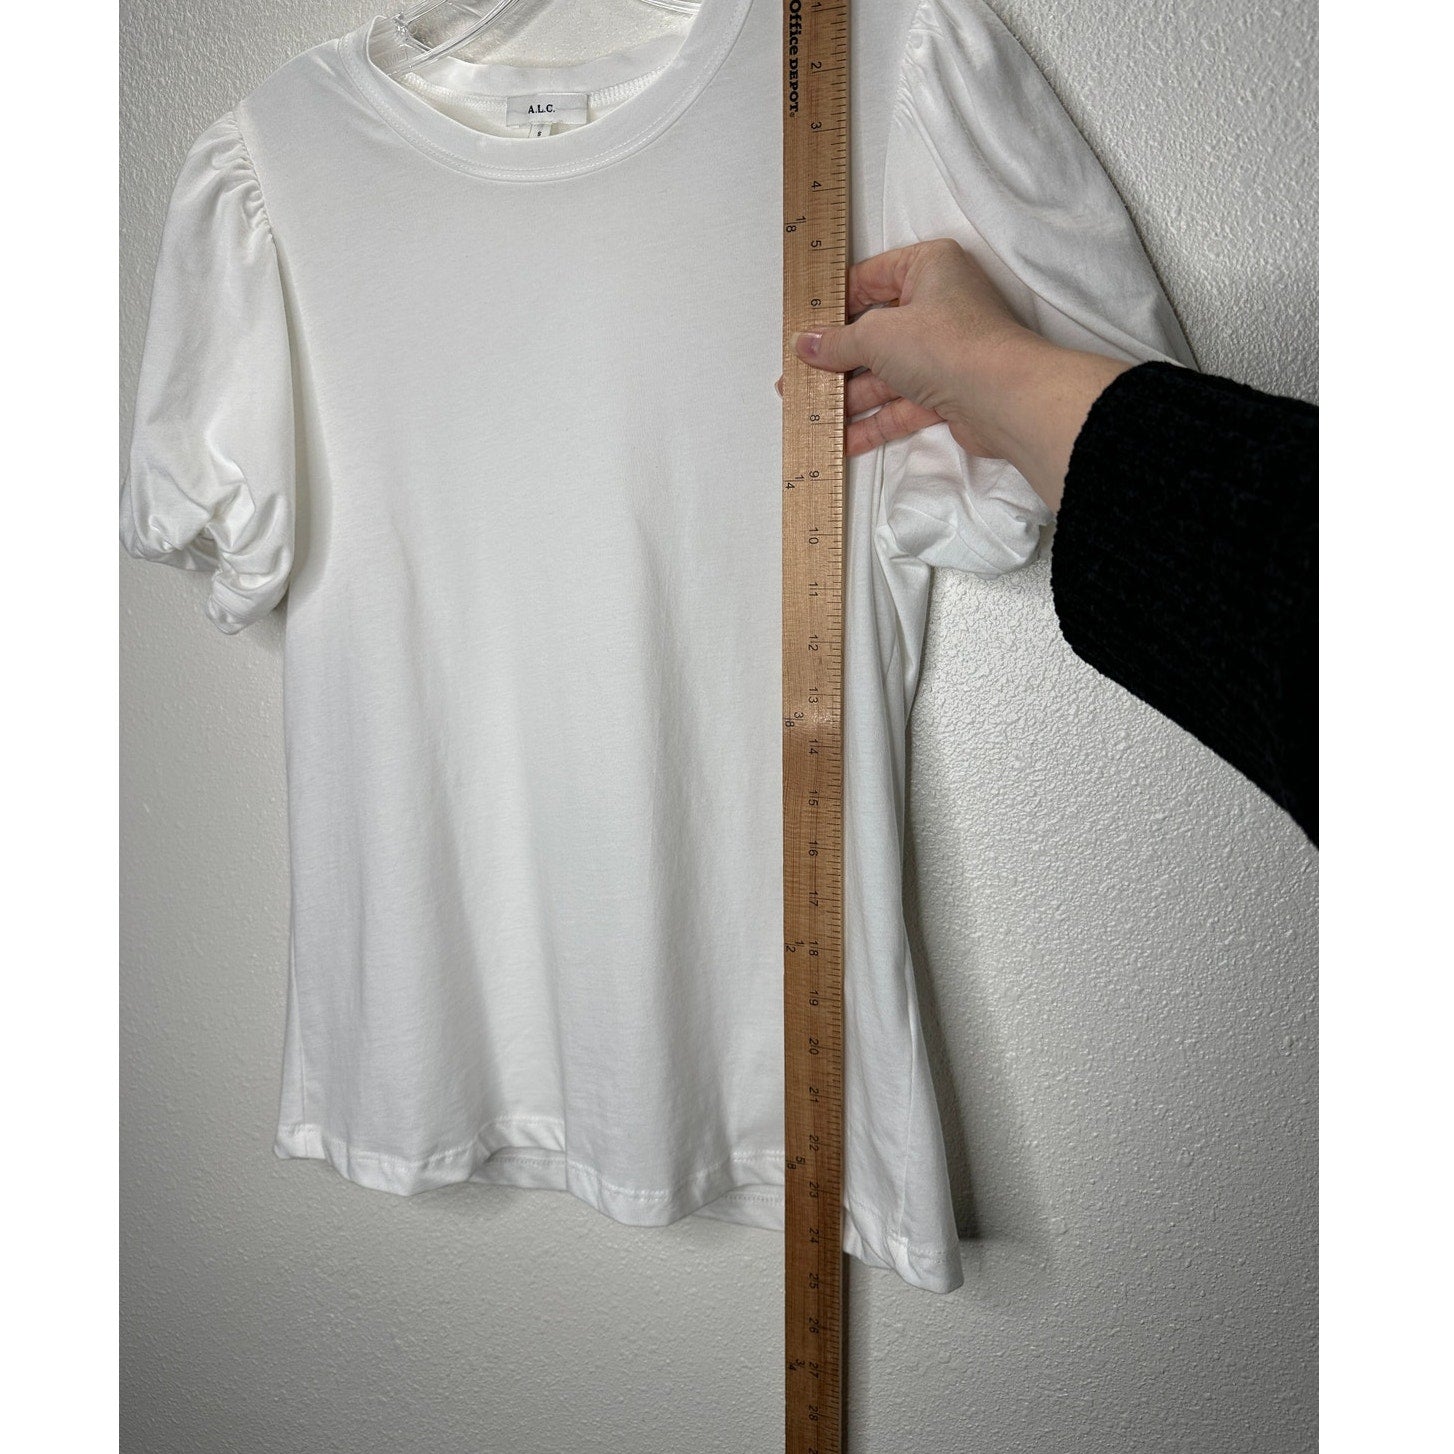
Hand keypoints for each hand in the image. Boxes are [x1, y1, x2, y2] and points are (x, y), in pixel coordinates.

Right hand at [776, 238, 1132, 511]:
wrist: (1005, 398)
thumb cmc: (948, 344)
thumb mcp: (877, 335)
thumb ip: (837, 342)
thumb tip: (805, 345)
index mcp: (928, 267)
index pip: (870, 279)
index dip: (834, 306)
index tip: (803, 328)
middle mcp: (939, 305)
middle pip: (875, 332)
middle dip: (836, 360)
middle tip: (798, 377)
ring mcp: (944, 351)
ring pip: (886, 373)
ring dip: (849, 396)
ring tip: (809, 413)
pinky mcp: (949, 391)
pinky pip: (902, 404)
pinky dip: (873, 421)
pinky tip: (841, 439)